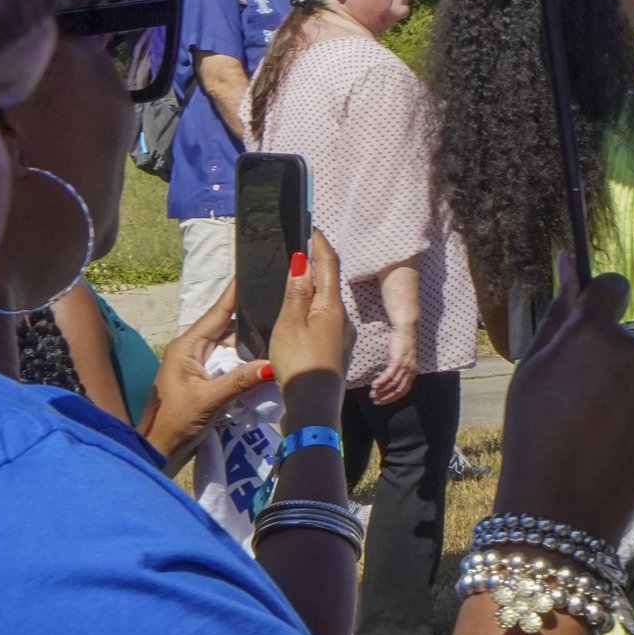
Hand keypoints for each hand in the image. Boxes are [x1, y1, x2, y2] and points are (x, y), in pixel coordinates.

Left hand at [139, 281, 272, 468]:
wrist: (158, 452)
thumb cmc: (175, 423)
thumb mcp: (208, 401)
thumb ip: (240, 380)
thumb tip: (273, 364)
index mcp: (187, 346)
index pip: (218, 312)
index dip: (237, 291)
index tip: (255, 268)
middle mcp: (193, 349)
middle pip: (229, 326)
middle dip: (253, 316)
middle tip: (281, 301)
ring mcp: (199, 364)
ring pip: (232, 344)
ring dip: (252, 342)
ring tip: (280, 326)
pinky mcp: (206, 378)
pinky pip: (231, 361)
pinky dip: (248, 359)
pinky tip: (267, 355)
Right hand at [272, 231, 353, 420]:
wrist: (314, 406)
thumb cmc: (299, 363)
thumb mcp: (290, 324)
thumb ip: (296, 292)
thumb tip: (302, 261)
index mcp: (331, 305)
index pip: (328, 264)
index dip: (319, 245)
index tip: (311, 228)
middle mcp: (343, 317)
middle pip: (329, 283)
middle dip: (316, 266)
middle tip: (298, 252)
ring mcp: (342, 336)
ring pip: (327, 304)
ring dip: (313, 290)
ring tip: (294, 283)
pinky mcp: (337, 351)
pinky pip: (325, 321)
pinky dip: (313, 311)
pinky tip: (300, 319)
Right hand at [368, 329, 418, 406]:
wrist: (406, 329)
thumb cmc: (403, 343)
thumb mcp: (403, 359)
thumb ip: (399, 370)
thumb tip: (389, 380)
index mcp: (412, 372)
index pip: (404, 390)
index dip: (392, 398)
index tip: (383, 401)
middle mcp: (410, 371)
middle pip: (398, 389)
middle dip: (386, 397)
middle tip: (376, 401)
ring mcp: (405, 366)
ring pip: (393, 384)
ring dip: (382, 391)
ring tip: (372, 394)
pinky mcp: (398, 360)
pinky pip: (389, 375)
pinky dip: (381, 382)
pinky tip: (374, 385)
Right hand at [492, 254, 633, 540]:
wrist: (558, 513)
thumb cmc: (532, 435)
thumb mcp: (532, 369)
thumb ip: (558, 310)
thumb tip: (568, 259)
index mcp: (592, 331)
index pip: (612, 285)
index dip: (601, 301)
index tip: (591, 324)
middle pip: (629, 334)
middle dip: (612, 354)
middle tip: (581, 399)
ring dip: (630, 387)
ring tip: (598, 429)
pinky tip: (618, 445)